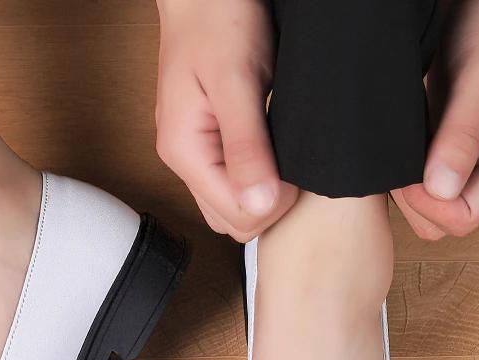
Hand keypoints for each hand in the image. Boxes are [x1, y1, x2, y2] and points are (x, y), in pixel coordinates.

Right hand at [155, 0, 297, 241]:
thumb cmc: (217, 19)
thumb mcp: (237, 82)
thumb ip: (247, 146)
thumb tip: (261, 204)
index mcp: (184, 152)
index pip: (235, 216)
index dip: (273, 203)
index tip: (294, 170)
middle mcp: (184, 162)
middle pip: (232, 221)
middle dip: (268, 206)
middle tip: (291, 165)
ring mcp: (194, 156)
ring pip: (232, 208)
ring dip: (263, 196)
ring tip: (281, 157)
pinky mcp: (208, 147)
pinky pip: (233, 185)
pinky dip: (257, 180)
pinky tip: (272, 153)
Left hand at [393, 0, 478, 239]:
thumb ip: (462, 134)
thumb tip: (441, 188)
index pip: (466, 218)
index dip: (433, 207)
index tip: (408, 175)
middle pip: (444, 222)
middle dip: (416, 203)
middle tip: (394, 165)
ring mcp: (462, 164)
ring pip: (427, 208)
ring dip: (404, 192)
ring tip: (393, 154)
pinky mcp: (439, 153)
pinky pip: (415, 185)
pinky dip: (399, 176)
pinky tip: (392, 150)